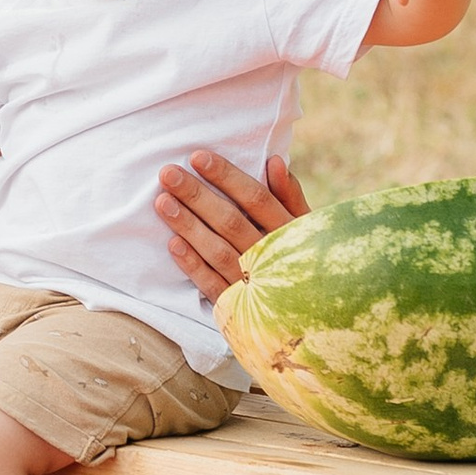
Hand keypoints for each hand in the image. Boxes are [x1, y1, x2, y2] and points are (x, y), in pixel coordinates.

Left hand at [155, 151, 308, 300]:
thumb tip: (274, 161)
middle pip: (230, 221)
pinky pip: (213, 286)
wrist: (313, 317)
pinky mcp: (239, 308)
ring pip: (218, 251)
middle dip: (197, 196)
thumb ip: (291, 196)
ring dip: (189, 226)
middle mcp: (272, 257)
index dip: (226, 177)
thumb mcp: (307, 229)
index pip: (256, 198)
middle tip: (168, 173)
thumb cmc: (303, 260)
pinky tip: (172, 244)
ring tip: (162, 202)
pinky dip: (193, 265)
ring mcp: (255, 285)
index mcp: (290, 233)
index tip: (198, 157)